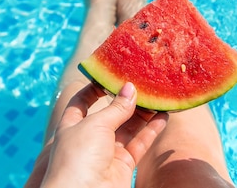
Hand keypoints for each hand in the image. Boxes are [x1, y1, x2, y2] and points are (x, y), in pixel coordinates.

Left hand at [41, 82, 168, 187]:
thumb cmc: (79, 157)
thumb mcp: (95, 125)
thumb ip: (116, 107)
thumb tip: (130, 88)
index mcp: (72, 125)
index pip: (82, 101)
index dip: (95, 87)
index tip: (112, 72)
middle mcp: (89, 137)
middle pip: (110, 112)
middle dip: (126, 98)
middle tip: (144, 82)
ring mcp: (107, 152)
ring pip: (128, 127)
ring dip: (144, 112)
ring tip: (159, 95)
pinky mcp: (124, 165)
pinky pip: (139, 142)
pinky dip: (152, 129)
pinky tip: (164, 115)